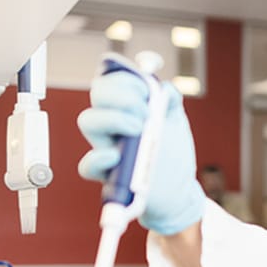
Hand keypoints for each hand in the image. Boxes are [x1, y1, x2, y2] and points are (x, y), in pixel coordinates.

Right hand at [76, 70, 206, 234]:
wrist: (178, 188)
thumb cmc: (173, 154)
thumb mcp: (176, 120)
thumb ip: (170, 98)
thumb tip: (162, 89)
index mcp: (124, 107)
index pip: (111, 80)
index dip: (125, 79)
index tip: (146, 90)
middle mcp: (111, 124)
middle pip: (98, 94)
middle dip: (122, 95)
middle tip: (145, 112)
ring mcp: (107, 147)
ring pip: (88, 121)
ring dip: (114, 118)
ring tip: (139, 129)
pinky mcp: (107, 174)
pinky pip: (88, 166)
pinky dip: (99, 158)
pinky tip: (116, 156)